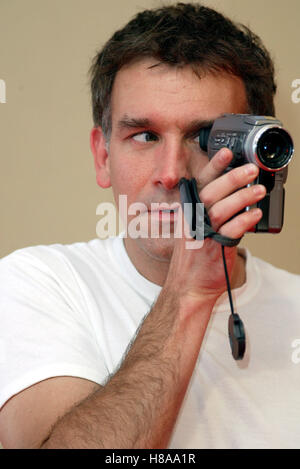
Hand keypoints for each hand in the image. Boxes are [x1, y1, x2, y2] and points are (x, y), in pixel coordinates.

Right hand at [164, 148, 265, 306]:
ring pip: (222, 209)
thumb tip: (234, 193)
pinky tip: (255, 214)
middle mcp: (194, 219)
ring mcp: (203, 233)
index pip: (200, 183)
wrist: (188, 286)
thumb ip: (208, 210)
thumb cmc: (193, 256)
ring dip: (242, 197)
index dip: (214, 167)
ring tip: (258, 190)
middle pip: (212, 193)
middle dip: (232, 178)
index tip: (226, 152)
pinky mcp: (215, 248)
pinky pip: (231, 231)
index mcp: (189, 210)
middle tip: (251, 170)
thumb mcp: (193, 227)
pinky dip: (244, 221)